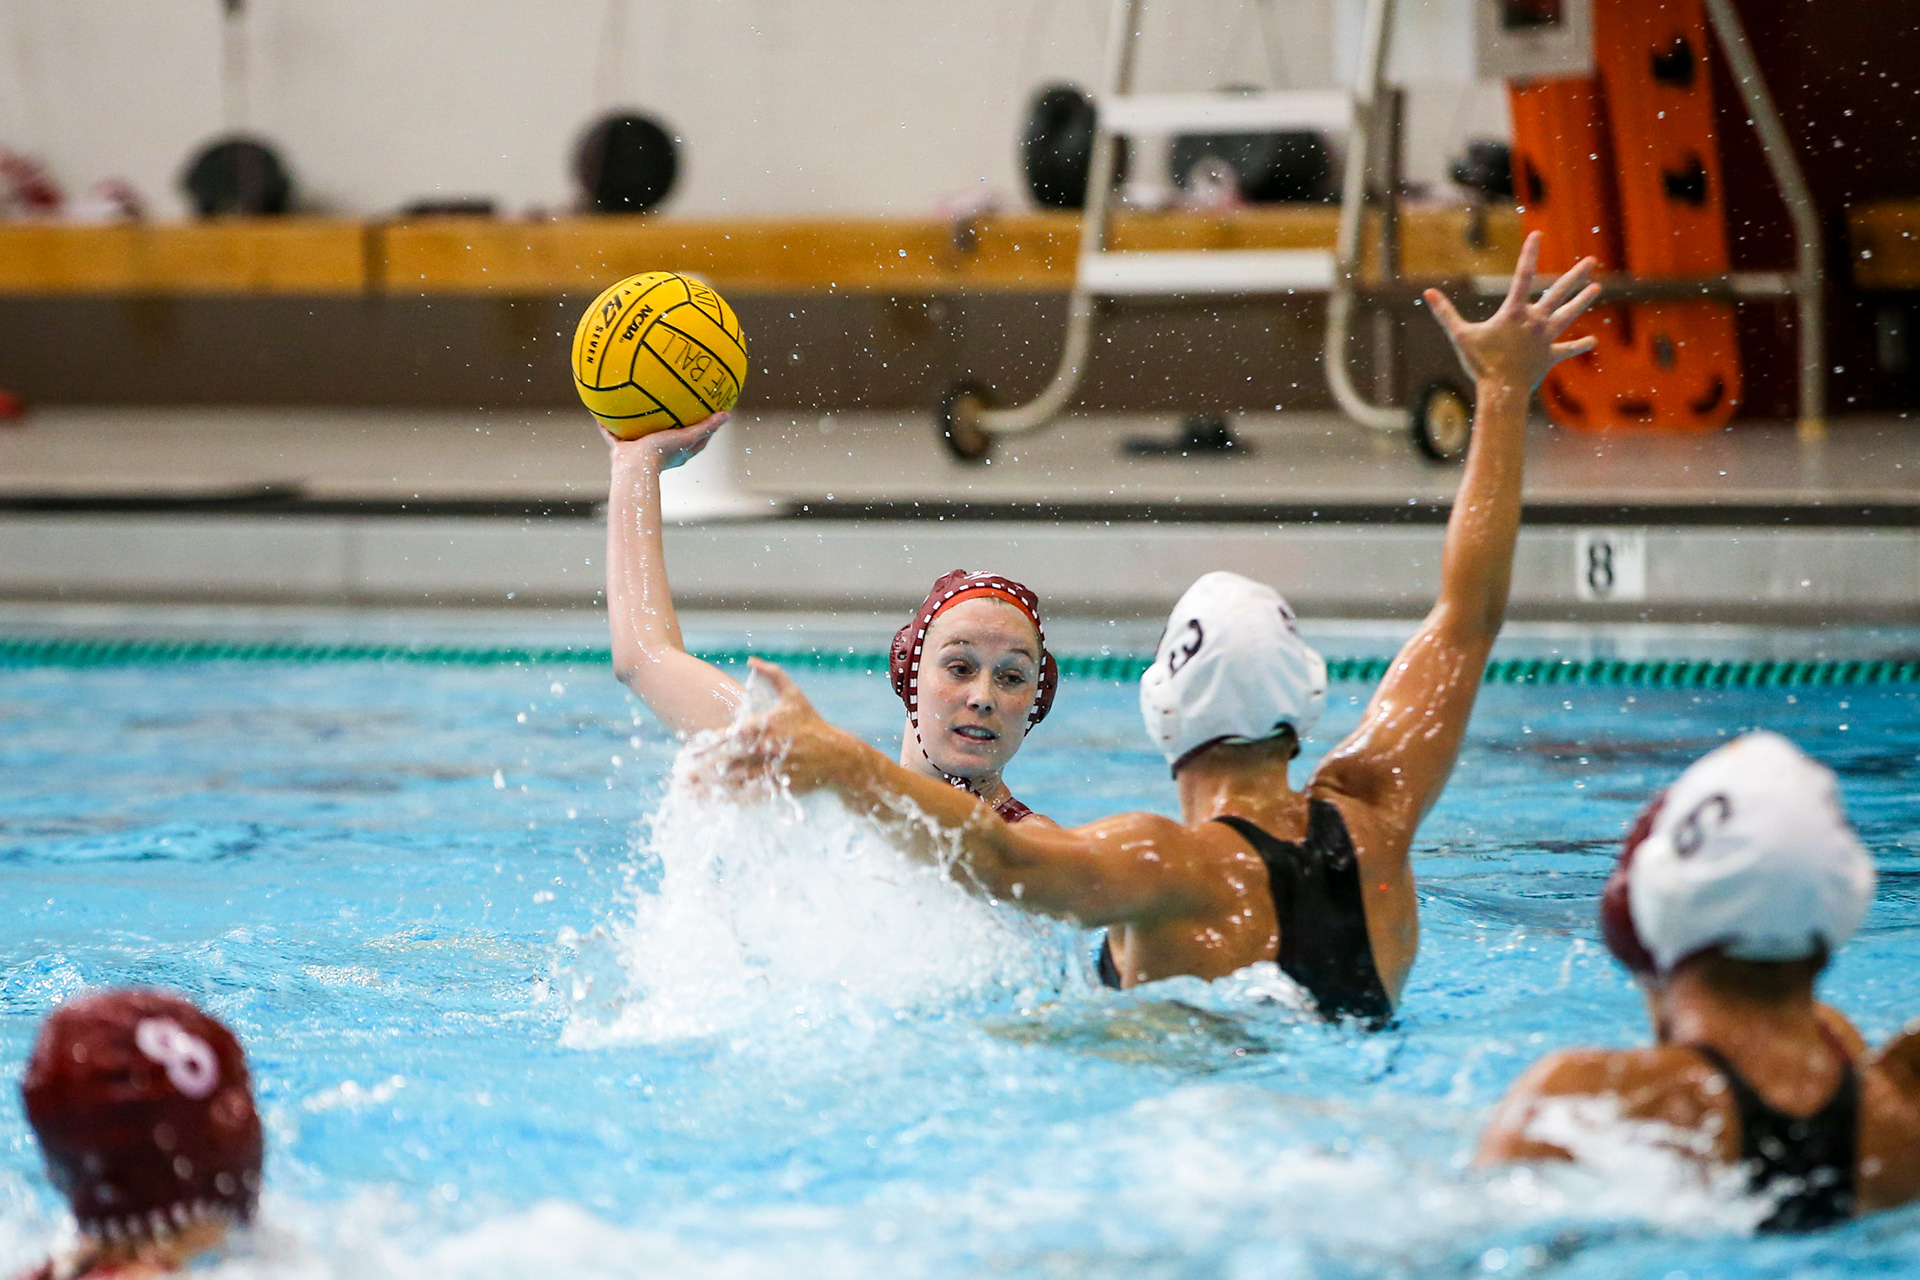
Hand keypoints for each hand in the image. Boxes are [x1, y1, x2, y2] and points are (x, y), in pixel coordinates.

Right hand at [604, 411, 728, 472]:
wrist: (637, 466)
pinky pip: (613, 435)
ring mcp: (640, 450)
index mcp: (678, 451)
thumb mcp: (689, 436)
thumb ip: (708, 426)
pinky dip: (608, 427)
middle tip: (670, 405)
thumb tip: (728, 415)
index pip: (695, 439)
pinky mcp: (623, 449)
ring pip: (638, 435)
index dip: (702, 428)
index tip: (706, 413)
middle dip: (668, 423)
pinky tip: (601, 413)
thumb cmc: (664, 453)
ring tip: (633, 405)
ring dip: (636, 423)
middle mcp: (660, 451)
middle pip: (667, 435)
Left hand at [694, 659, 873, 797]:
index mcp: (764, 726)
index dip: (706, 745)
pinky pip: (751, 795)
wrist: (837, 755)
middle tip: (682, 775)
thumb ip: (772, 675)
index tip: (687, 751)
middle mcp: (765, 749)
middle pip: (727, 761)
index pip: (728, 736)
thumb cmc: (812, 723)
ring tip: (691, 793)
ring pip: (736, 781)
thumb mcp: (794, 695)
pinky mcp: (778, 787)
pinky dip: (731, 801)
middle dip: (703, 769)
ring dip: (712, 788)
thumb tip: (751, 660)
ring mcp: (771, 770)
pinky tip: (716, 805)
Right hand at [1423, 232, 1600, 392]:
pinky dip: (1579, 346)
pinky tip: (1592, 341)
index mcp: (1514, 312)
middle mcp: (1535, 321)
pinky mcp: (1550, 356)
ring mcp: (1545, 338)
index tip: (1538, 234)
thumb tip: (1427, 293)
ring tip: (1597, 288)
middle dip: (1576, 276)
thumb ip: (1445, 313)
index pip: (1523, 276)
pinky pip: (1567, 349)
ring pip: (1568, 315)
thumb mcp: (1460, 336)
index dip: (1530, 254)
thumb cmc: (1480, 363)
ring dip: (1583, 301)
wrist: (1502, 391)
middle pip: (1559, 293)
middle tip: (1592, 261)